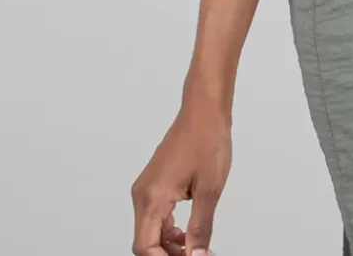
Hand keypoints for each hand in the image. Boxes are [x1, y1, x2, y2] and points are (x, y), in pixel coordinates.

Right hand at [130, 96, 230, 254]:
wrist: (204, 110)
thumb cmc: (206, 139)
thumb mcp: (209, 189)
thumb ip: (200, 227)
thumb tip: (196, 255)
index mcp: (152, 196)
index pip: (145, 246)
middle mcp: (143, 194)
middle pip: (145, 241)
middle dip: (168, 255)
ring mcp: (147, 188)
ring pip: (150, 230)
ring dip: (168, 245)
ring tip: (194, 249)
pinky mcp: (154, 184)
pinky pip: (155, 216)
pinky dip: (168, 230)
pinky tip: (186, 234)